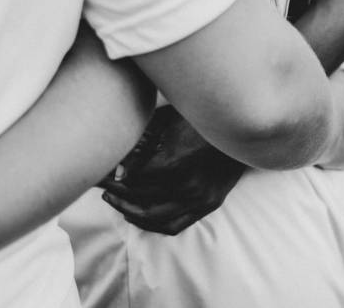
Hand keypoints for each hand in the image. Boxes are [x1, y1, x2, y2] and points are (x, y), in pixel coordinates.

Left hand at [100, 105, 245, 235]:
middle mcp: (187, 185)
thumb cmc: (201, 118)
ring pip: (154, 217)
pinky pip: (174, 225)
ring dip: (129, 212)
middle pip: (140, 198)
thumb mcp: (168, 120)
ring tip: (114, 201)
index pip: (133, 179)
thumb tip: (118, 162)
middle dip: (117, 193)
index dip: (113, 178)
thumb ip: (143, 142)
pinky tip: (137, 215)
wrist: (243, 128)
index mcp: (175, 162)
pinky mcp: (209, 205)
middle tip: (101, 186)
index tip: (100, 174)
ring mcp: (200, 198)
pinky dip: (152, 225)